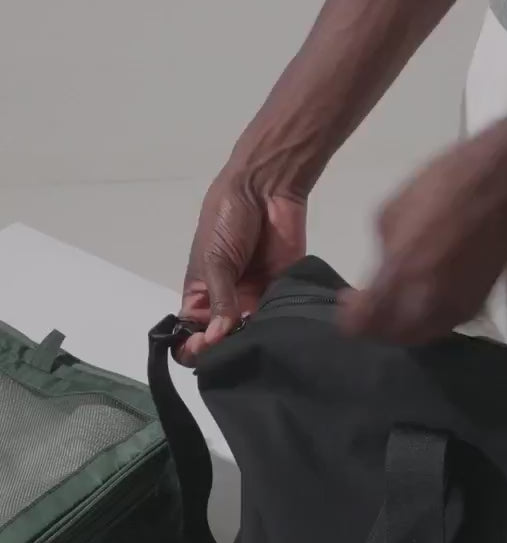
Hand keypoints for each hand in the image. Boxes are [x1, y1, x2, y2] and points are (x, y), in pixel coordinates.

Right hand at [177, 174, 306, 363]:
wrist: (266, 192)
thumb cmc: (227, 220)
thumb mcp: (214, 260)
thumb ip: (218, 300)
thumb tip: (217, 338)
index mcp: (199, 296)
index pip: (188, 333)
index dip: (191, 345)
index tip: (202, 346)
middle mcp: (225, 304)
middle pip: (220, 342)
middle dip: (222, 350)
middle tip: (230, 347)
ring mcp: (254, 302)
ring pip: (249, 337)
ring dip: (249, 343)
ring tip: (253, 342)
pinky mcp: (282, 297)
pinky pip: (277, 323)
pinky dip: (275, 332)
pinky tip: (274, 334)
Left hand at [338, 130, 506, 343]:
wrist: (500, 186)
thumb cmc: (440, 187)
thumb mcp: (390, 211)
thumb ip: (380, 252)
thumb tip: (380, 271)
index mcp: (398, 273)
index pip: (364, 321)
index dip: (351, 318)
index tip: (349, 303)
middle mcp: (425, 299)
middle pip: (391, 336)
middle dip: (375, 327)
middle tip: (370, 310)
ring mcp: (453, 306)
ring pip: (421, 336)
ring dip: (403, 328)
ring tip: (396, 309)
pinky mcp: (476, 304)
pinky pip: (445, 325)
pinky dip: (429, 320)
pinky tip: (425, 303)